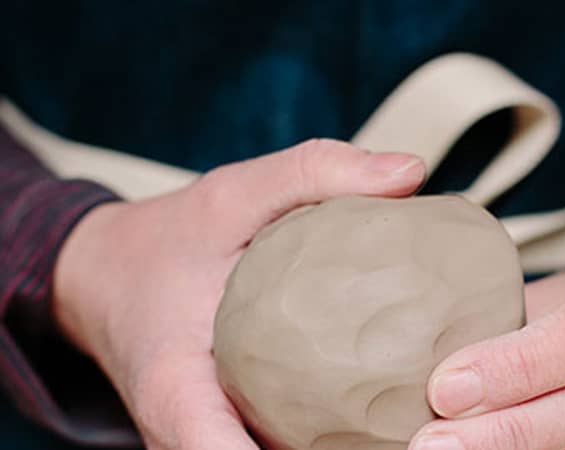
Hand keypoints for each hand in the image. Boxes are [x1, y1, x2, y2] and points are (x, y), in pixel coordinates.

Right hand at [52, 139, 424, 448]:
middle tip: (421, 434)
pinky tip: (391, 415)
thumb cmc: (169, 239)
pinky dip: (330, 441)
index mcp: (177, 390)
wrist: (113, 278)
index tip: (365, 443)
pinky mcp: (228, 435)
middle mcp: (187, 435)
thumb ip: (314, 174)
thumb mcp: (234, 193)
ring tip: (415, 430)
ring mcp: (207, 443)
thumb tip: (411, 173)